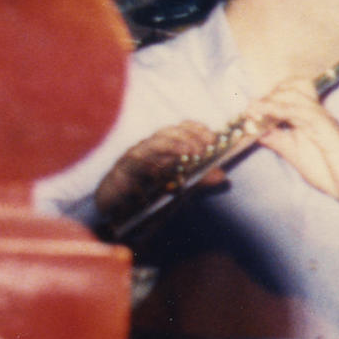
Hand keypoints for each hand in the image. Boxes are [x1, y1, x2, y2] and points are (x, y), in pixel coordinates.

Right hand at [91, 121, 219, 229]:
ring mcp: (133, 159)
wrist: (115, 209)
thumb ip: (199, 181)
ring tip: (188, 153)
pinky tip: (161, 169)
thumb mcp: (180, 187)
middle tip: (203, 148)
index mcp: (162, 148)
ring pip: (150, 144)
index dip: (196, 129)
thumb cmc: (147, 193)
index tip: (212, 137)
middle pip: (167, 133)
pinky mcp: (120, 172)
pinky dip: (149, 164)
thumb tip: (222, 176)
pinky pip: (134, 163)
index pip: (180, 129)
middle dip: (187, 136)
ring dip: (171, 145)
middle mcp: (148, 149)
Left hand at [247, 77, 338, 219]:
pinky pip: (300, 111)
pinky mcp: (325, 127)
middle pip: (292, 86)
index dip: (268, 98)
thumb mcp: (294, 155)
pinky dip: (279, 110)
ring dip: (269, 101)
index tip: (249, 111)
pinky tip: (265, 113)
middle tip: (251, 110)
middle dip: (268, 95)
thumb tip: (257, 130)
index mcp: (310, 119)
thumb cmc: (330, 173)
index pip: (290, 95)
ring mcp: (321, 119)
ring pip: (293, 96)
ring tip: (252, 110)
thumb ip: (278, 141)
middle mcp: (316, 114)